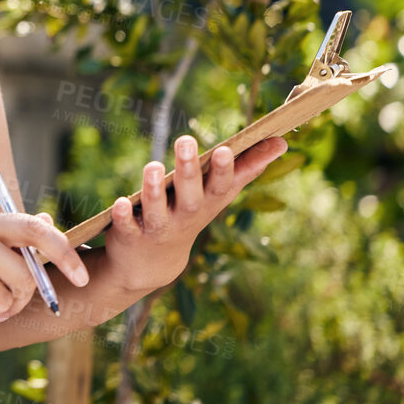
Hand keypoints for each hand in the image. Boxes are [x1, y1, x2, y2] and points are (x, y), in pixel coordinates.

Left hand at [103, 133, 289, 293]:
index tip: (226, 149)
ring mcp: (157, 227)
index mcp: (206, 203)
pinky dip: (124, 215)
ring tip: (152, 166)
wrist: (154, 262)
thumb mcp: (218, 195)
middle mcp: (184, 216)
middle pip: (188, 193)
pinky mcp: (130, 235)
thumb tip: (282, 142)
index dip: (226, 170)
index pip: (220, 186)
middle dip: (188, 168)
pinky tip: (120, 202)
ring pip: (156, 209)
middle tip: (184, 140)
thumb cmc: (190, 214)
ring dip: (154, 189)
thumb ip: (247, 168)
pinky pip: (126, 225)